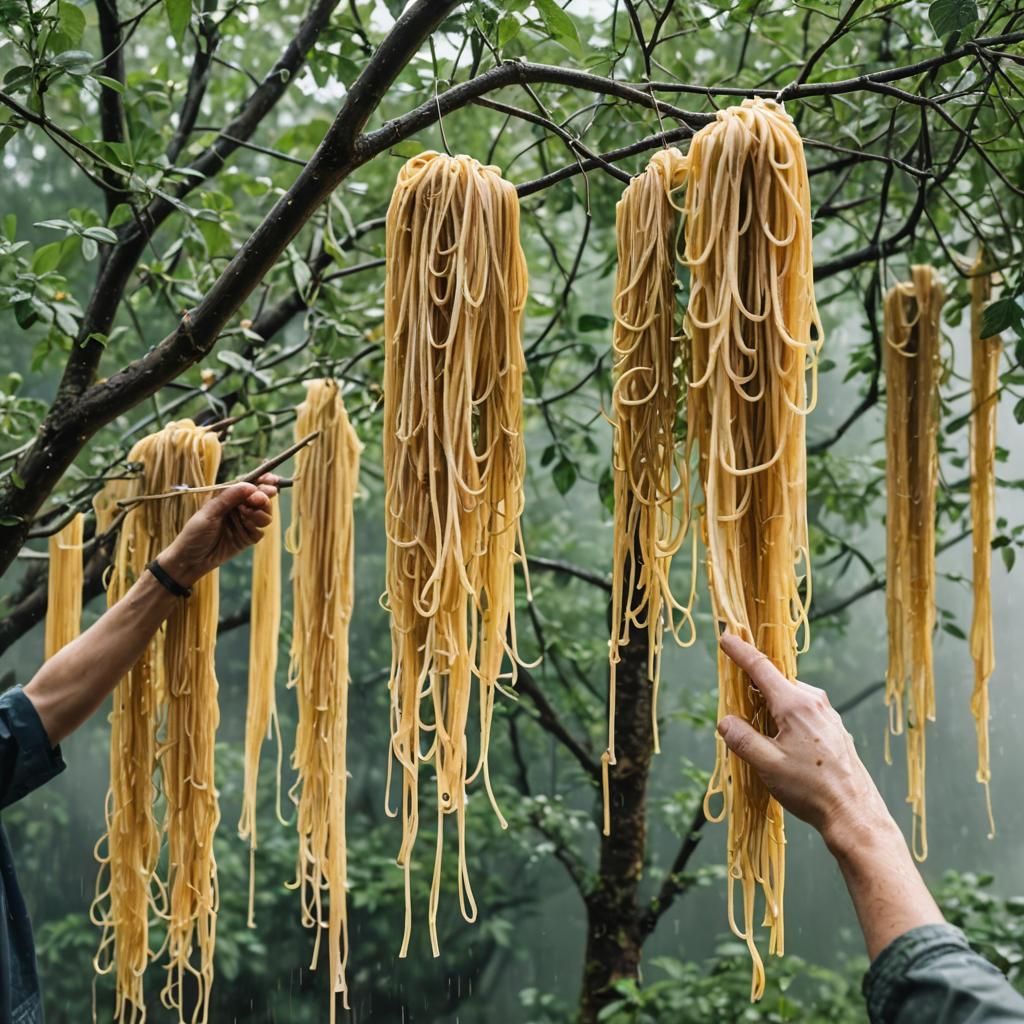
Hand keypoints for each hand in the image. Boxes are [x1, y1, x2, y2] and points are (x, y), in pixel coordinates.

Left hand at [158, 475, 277, 586]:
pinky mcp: (248, 538)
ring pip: (265, 515)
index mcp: (229, 497)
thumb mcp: (209, 512)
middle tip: (258, 499)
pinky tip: (245, 527)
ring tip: (246, 514)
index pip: (250, 485)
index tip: (271, 480)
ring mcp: (245, 524)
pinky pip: (261, 531)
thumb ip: (229, 497)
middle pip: (262, 499)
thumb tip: (250, 485)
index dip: (263, 480)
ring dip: (260, 512)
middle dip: (264, 497)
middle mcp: (240, 508)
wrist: (191, 560)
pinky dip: (256, 527)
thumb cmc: (195, 532)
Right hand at [716, 633, 894, 854]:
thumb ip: (742, 739)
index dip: (741, 652)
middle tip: (739, 711)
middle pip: (776, 683)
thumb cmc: (810, 789)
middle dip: (754, 689)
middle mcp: (814, 702)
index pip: (761, 668)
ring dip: (772, 707)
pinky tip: (786, 746)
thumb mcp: (767, 765)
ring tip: (763, 739)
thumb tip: (725, 721)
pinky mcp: (834, 728)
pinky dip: (787, 718)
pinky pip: (803, 711)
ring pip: (790, 699)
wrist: (854, 814)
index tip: (726, 637)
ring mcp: (828, 714)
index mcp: (795, 705)